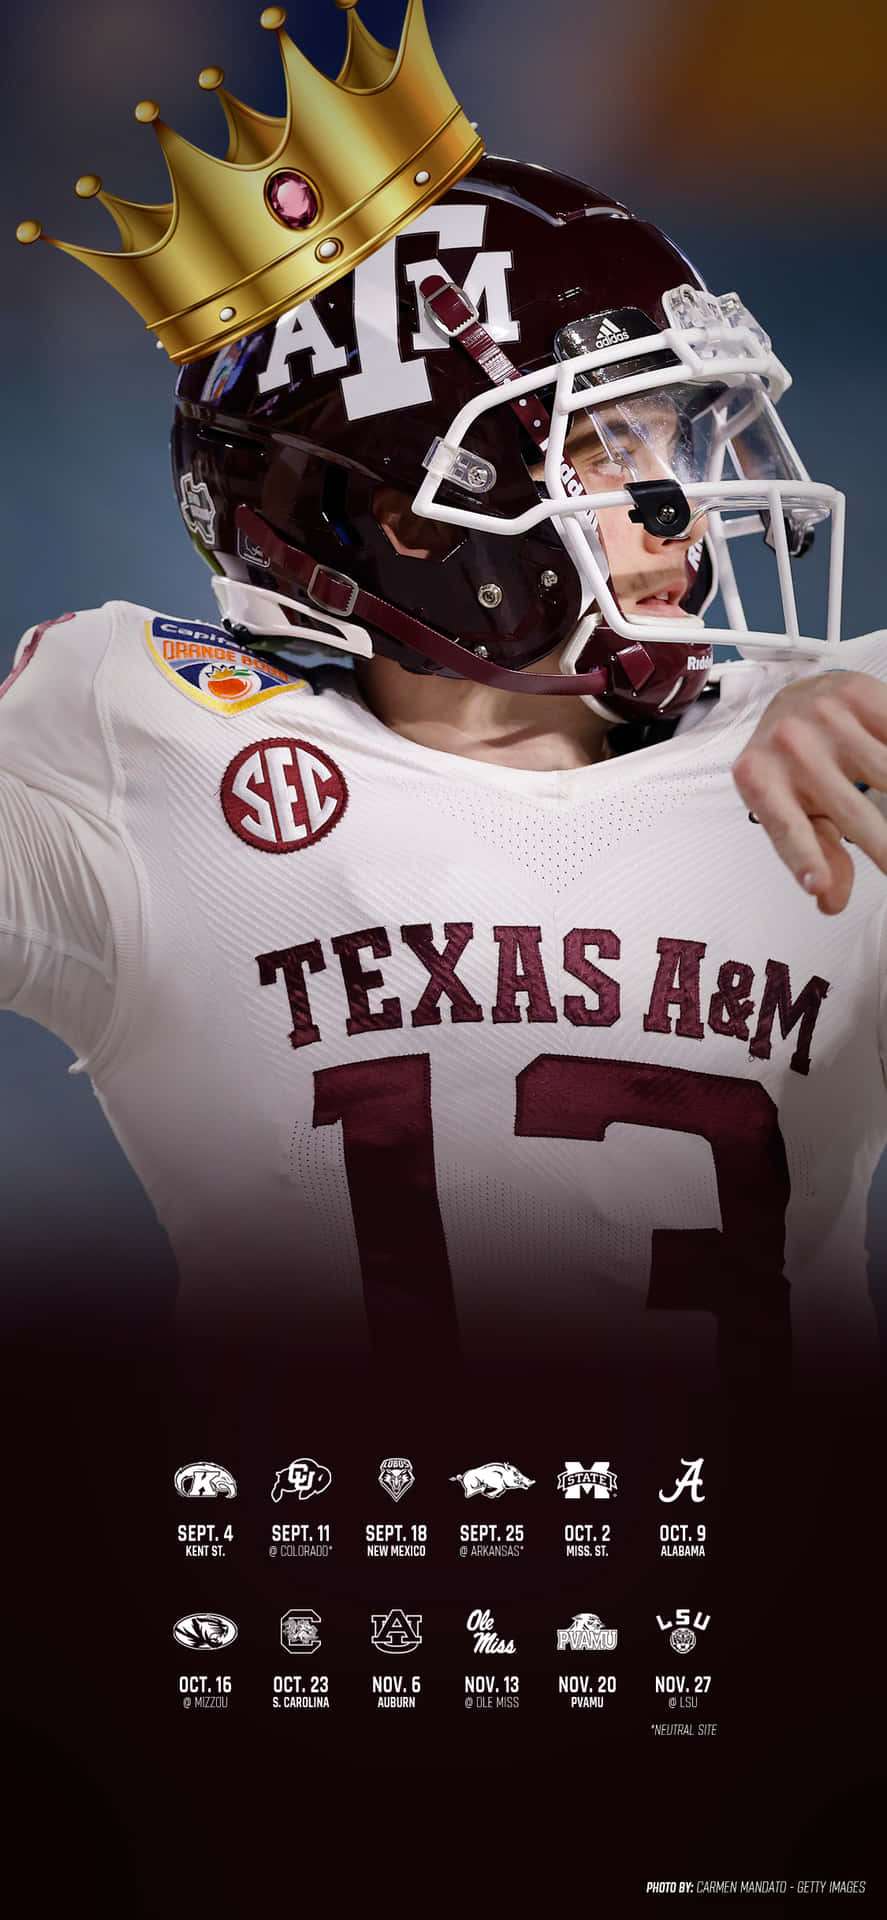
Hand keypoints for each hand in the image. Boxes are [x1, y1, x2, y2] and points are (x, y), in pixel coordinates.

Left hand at [732, 670, 886, 913]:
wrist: (793, 697)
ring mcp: (824, 717)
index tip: (819, 887)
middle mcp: (788, 746)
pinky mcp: (857, 694)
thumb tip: (830, 901)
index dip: (806, 860)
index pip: (787, 829)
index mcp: (761, 781)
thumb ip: (812, 854)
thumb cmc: (790, 766)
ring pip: (886, 772)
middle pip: (850, 811)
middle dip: (885, 847)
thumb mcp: (791, 810)